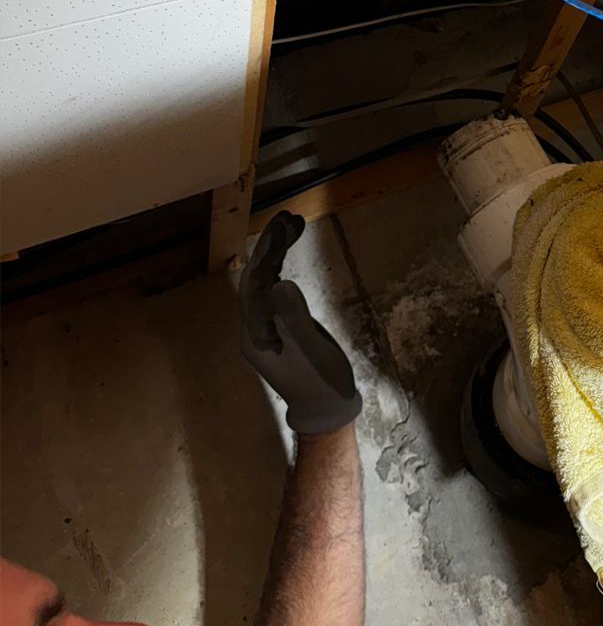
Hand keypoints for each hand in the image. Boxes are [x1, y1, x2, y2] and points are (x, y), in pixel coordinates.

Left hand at [240, 212, 362, 434]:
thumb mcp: (312, 350)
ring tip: (292, 224)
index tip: (283, 227)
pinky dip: (281, 268)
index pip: (255, 285)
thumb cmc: (322, 381)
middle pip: (255, 280)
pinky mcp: (278, 326)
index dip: (267, 254)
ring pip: (264, 282)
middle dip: (269, 247)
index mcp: (255, 334)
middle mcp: (254, 328)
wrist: (326, 408)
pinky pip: (274, 291)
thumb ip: (295, 318)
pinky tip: (290, 251)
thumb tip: (278, 282)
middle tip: (287, 217)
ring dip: (275, 253)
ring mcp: (265, 327)